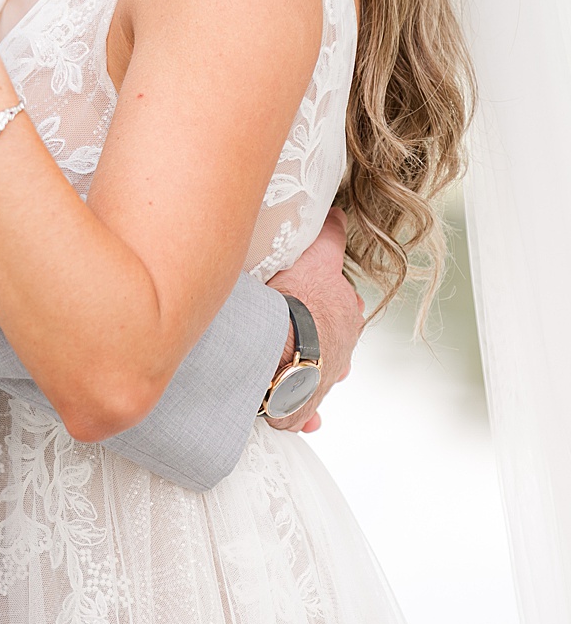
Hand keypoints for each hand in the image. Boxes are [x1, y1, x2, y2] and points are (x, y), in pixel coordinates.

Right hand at [267, 208, 362, 431]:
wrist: (278, 347)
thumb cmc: (295, 300)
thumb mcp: (315, 258)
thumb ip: (329, 236)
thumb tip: (340, 213)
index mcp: (346, 315)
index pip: (342, 305)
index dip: (325, 300)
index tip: (310, 299)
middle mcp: (341, 350)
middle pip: (332, 342)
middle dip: (319, 339)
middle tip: (294, 332)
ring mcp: (323, 380)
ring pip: (317, 374)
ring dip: (306, 371)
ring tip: (285, 367)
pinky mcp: (302, 406)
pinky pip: (301, 409)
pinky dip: (298, 409)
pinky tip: (293, 410)